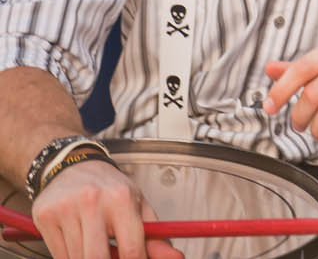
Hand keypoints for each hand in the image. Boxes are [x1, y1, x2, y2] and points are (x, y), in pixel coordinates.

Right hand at [31, 159, 183, 258]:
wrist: (73, 163)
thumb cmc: (109, 187)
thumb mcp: (136, 204)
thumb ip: (155, 236)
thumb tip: (176, 258)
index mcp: (121, 197)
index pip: (131, 249)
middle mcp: (93, 200)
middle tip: (111, 256)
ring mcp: (67, 208)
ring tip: (95, 246)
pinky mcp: (46, 216)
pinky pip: (60, 256)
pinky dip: (71, 258)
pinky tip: (77, 243)